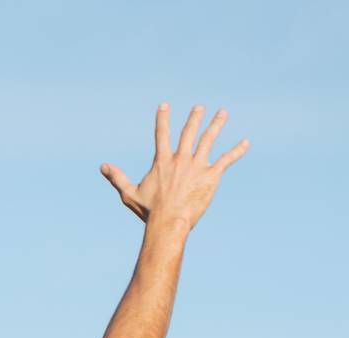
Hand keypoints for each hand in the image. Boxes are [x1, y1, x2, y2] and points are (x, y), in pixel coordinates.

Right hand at [101, 104, 249, 231]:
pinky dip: (237, 150)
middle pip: (189, 132)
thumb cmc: (149, 211)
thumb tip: (103, 166)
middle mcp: (181, 159)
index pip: (162, 134)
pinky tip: (245, 142)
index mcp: (162, 161)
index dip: (163, 119)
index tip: (164, 105)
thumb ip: (117, 177)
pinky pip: (226, 159)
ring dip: (216, 125)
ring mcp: (197, 165)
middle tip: (200, 107)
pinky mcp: (211, 176)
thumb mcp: (129, 194)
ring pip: (209, 139)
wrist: (169, 222)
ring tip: (223, 113)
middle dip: (194, 118)